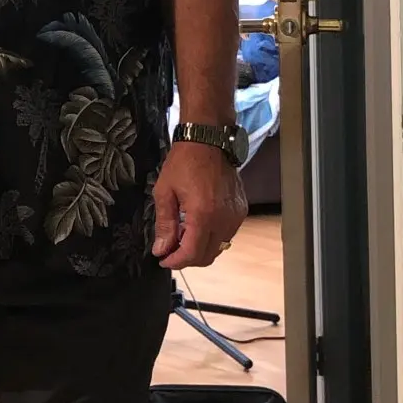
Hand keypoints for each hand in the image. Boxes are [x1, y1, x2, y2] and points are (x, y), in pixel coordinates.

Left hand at [151, 142, 246, 269]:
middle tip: (170, 249)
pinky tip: (198, 224)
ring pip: (218, 247)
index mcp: (203, 214)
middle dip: (187, 258)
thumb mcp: (165, 191)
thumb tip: (161, 249)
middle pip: (207, 256)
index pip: (192, 254)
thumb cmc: (184, 162)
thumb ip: (164, 224)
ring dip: (200, 248)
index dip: (176, 262)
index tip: (163, 260)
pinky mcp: (241, 210)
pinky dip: (211, 236)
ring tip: (183, 234)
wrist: (209, 140)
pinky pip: (227, 234)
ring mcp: (235, 215)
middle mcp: (224, 219)